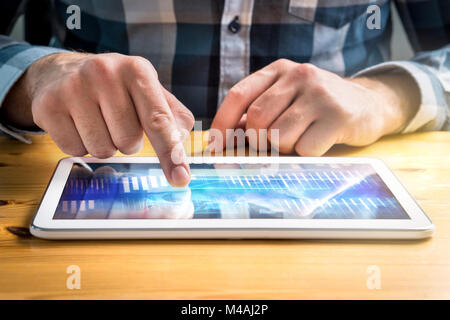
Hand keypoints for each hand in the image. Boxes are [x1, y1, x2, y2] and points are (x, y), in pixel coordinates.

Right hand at [1, 52, 193, 185]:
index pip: (158, 120)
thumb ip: (172, 118)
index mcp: (136, 70)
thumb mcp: (148, 91)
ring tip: (98, 121)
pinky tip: (78, 123)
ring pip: (102, 150)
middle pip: (128, 142)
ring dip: (105, 145)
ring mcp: (73, 88)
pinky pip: (75, 151)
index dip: (171, 153)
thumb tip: (180, 152)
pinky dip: (81, 145)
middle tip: (118, 121)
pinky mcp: (48, 106)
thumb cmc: (116, 87)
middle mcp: (104, 73)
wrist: (63, 71)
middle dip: (128, 141)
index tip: (180, 178)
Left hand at [211, 59, 417, 154]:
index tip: (216, 145)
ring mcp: (319, 94)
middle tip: (271, 145)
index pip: (238, 95)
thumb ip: (258, 113)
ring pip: (278, 135)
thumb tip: (225, 139)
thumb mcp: (287, 99)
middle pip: (256, 119)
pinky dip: (305, 153)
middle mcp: (298, 75)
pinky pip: (305, 148)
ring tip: (299, 139)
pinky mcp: (338, 115)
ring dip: (283, 148)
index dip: (222, 123)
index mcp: (280, 70)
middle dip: (258, 140)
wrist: (368, 104)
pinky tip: (318, 142)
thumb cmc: (318, 107)